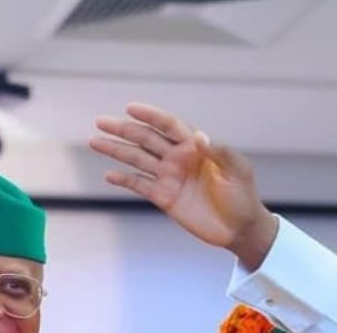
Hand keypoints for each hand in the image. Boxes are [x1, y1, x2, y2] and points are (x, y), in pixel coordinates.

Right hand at [89, 103, 277, 268]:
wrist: (240, 228)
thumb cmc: (242, 195)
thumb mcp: (238, 170)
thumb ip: (220, 152)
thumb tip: (200, 137)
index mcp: (194, 146)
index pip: (168, 125)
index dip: (150, 116)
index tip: (130, 108)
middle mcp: (177, 157)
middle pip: (145, 139)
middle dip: (123, 129)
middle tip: (100, 122)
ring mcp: (168, 176)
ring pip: (137, 158)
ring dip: (116, 150)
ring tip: (94, 141)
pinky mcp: (163, 197)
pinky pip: (139, 185)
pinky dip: (123, 180)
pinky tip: (109, 175)